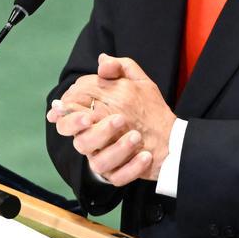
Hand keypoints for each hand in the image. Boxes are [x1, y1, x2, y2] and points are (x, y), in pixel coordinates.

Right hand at [52, 54, 175, 183]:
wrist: (169, 137)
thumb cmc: (146, 107)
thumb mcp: (137, 83)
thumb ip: (120, 68)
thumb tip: (102, 60)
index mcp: (90, 118)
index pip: (69, 116)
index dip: (70, 114)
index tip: (85, 112)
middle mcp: (93, 140)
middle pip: (79, 141)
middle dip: (95, 132)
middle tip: (117, 120)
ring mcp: (104, 159)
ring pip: (98, 162)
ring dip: (117, 148)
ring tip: (136, 136)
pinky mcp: (118, 175)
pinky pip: (118, 177)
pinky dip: (131, 168)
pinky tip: (145, 155)